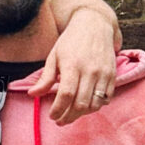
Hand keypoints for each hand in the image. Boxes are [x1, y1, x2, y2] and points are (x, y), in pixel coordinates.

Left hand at [32, 6, 117, 124]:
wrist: (94, 25)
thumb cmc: (70, 41)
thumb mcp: (54, 56)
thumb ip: (45, 78)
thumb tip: (32, 95)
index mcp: (72, 65)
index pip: (66, 95)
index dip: (58, 109)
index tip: (52, 116)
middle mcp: (89, 70)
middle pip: (81, 104)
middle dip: (69, 117)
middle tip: (60, 120)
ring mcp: (103, 73)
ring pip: (95, 104)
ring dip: (83, 114)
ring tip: (72, 114)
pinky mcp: (113, 75)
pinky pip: (106, 98)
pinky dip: (96, 106)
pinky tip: (86, 105)